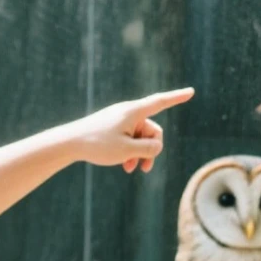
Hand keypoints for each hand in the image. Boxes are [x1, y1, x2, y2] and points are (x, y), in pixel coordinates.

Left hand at [64, 88, 194, 172]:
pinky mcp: (113, 127)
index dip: (177, 97)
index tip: (191, 92)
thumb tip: (158, 146)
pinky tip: (124, 165)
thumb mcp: (127, 151)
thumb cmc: (97, 145)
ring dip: (139, 153)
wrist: (70, 142)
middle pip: (152, 130)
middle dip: (151, 149)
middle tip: (145, 168)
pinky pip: (130, 138)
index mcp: (133, 112)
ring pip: (141, 137)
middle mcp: (128, 112)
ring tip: (130, 168)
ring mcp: (120, 119)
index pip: (161, 102)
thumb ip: (149, 149)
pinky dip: (130, 151)